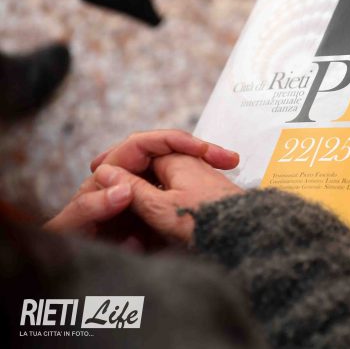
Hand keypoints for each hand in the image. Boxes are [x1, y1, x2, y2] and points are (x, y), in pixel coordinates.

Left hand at [45, 130, 238, 240]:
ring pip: (180, 167)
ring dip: (206, 166)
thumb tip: (122, 189)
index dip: (175, 142)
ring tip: (231, 166)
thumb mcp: (74, 224)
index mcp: (112, 169)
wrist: (73, 257)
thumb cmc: (68, 238)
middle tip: (230, 158)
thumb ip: (91, 207)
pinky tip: (220, 190)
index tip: (202, 150)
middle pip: (170, 150)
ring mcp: (146, 188)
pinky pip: (182, 189)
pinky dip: (202, 187)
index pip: (145, 143)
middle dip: (202, 150)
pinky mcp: (156, 205)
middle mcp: (131, 173)